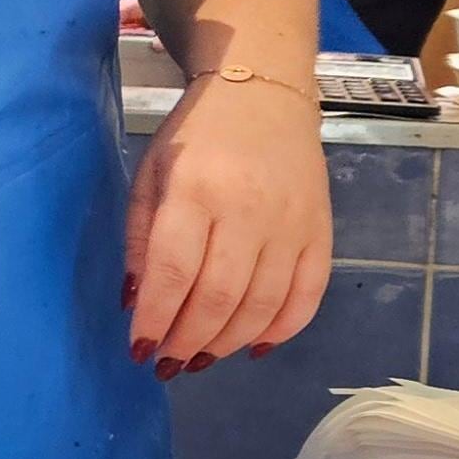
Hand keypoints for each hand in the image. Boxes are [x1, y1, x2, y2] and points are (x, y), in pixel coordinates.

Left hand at [127, 73, 333, 375]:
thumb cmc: (196, 136)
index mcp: (197, 190)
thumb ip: (140, 236)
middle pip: (219, 296)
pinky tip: (253, 345)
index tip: (138, 349)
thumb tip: (135, 301)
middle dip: (188, 340)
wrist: (264, 96)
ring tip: (200, 358)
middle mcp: (249, 210)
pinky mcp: (323, 232)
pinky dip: (282, 330)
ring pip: (263, 305)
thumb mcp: (151, 172)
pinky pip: (308, 296)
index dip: (155, 318)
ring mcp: (293, 224)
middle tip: (168, 363)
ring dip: (228, 343)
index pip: (174, 270)